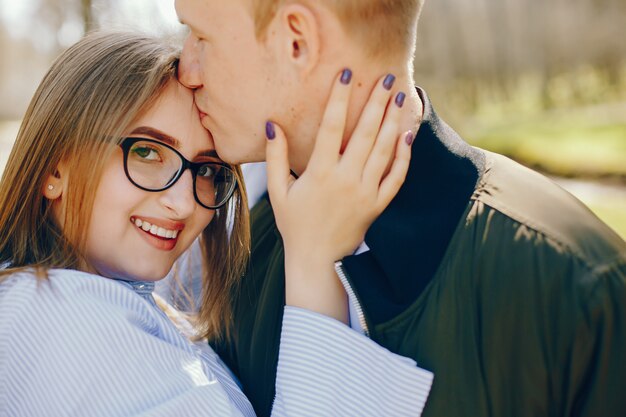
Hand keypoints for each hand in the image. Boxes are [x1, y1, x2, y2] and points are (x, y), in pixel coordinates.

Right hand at [266, 70, 412, 320]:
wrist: (317, 260)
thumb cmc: (294, 225)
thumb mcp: (278, 192)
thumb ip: (276, 158)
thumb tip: (272, 126)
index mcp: (320, 173)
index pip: (332, 127)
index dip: (339, 98)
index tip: (347, 74)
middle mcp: (346, 179)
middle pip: (366, 133)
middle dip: (376, 102)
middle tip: (386, 78)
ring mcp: (366, 193)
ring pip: (385, 151)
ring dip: (393, 122)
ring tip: (400, 98)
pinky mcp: (378, 205)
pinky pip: (396, 177)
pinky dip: (404, 156)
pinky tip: (408, 136)